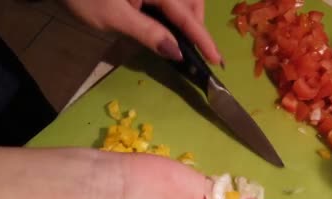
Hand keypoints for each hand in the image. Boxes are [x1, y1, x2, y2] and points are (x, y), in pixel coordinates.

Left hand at [62, 0, 221, 63]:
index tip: (217, 59)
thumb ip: (148, 33)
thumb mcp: (114, 18)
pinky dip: (175, 12)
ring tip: (180, 40)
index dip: (202, 38)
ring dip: (186, 19)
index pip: (185, 14)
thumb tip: (176, 53)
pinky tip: (167, 26)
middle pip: (191, 2)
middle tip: (192, 51)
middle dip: (195, 25)